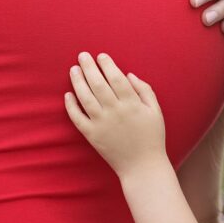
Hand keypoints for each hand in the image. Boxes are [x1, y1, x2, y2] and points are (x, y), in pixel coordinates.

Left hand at [64, 51, 167, 177]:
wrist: (142, 166)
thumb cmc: (152, 137)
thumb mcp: (155, 111)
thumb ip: (144, 90)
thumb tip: (128, 75)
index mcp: (132, 104)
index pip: (116, 78)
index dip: (107, 65)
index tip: (101, 56)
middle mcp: (115, 111)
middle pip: (98, 84)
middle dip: (89, 67)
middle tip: (82, 55)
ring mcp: (101, 124)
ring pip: (85, 98)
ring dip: (77, 81)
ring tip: (73, 69)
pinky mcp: (92, 135)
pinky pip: (77, 118)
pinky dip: (71, 106)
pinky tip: (68, 94)